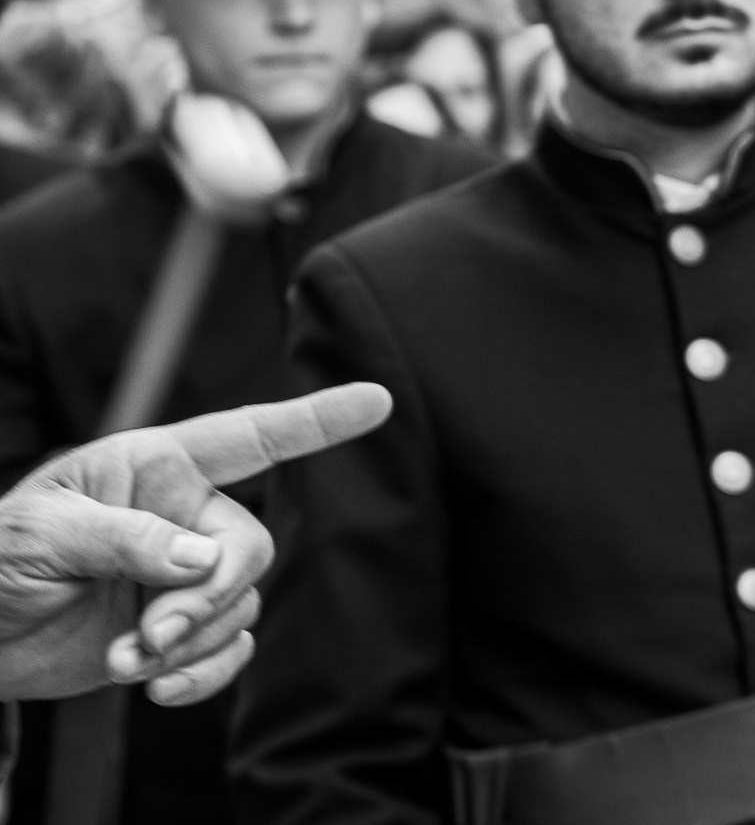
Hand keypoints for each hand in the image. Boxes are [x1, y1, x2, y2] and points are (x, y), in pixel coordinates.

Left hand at [0, 383, 391, 703]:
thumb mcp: (42, 534)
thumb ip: (124, 538)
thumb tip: (202, 559)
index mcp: (155, 467)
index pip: (250, 437)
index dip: (317, 420)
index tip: (377, 400)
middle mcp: (183, 514)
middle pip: (250, 547)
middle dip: (208, 598)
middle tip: (151, 634)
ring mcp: (185, 574)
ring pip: (240, 604)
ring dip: (189, 643)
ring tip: (125, 661)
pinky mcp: (181, 628)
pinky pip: (229, 648)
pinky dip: (202, 675)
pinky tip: (155, 688)